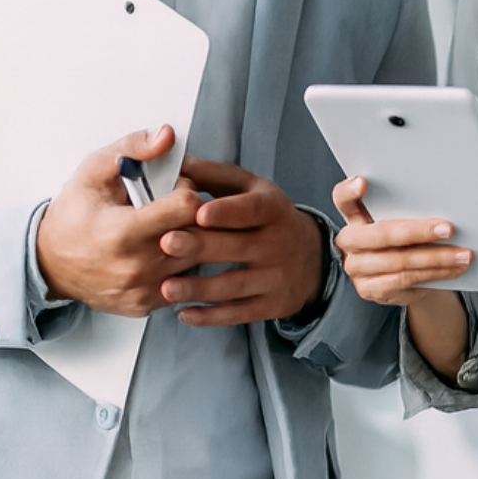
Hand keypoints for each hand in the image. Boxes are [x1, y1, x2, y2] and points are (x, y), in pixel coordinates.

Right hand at [37, 127, 203, 314]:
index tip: (173, 187)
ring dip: (192, 240)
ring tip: (168, 228)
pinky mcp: (147, 305)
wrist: (49, 263)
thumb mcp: (93, 171)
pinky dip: (181, 263)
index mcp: (123, 232)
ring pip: (197, 258)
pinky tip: (162, 250)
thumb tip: (167, 135)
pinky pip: (185, 280)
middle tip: (174, 207)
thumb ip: (132, 148)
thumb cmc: (74, 214)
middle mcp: (136, 267)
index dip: (187, 188)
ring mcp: (143, 290)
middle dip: (195, 215)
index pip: (188, 206)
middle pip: (198, 233)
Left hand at [154, 156, 326, 325]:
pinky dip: (211, 316)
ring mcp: (276, 277)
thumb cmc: (269, 218)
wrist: (311, 257)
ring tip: (166, 288)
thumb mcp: (251, 189)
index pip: (252, 210)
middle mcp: (278, 244)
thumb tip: (177, 162)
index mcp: (272, 210)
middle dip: (201, 247)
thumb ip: (214, 176)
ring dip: (199, 287)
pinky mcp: (271, 305)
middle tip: (167, 244)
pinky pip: (239, 314)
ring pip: (235, 285)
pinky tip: (185, 313)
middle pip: (237, 247)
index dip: (226, 212)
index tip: (199, 212)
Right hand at [332, 176, 471, 377]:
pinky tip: (454, 268)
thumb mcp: (403, 222)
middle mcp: (349, 242)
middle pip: (381, 234)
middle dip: (418, 231)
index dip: (349, 191)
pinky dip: (435, 273)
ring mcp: (356, 268)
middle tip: (449, 229)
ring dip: (437, 257)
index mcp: (354, 217)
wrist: (405, 281)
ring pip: (399, 261)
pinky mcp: (369, 289)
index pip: (343, 200)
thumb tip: (449, 203)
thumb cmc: (406, 241)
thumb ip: (410, 212)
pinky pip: (406, 280)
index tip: (363, 181)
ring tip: (464, 254)